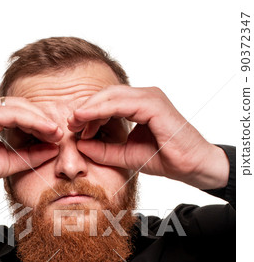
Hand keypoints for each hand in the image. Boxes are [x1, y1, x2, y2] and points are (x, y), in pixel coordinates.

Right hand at [0, 97, 61, 198]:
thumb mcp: (9, 161)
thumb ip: (30, 154)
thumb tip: (54, 149)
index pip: (22, 111)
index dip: (41, 122)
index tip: (58, 135)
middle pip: (23, 105)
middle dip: (44, 119)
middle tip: (61, 133)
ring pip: (20, 107)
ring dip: (41, 120)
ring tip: (57, 133)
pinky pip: (12, 114)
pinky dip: (32, 121)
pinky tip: (46, 131)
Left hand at [67, 86, 228, 189]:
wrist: (190, 166)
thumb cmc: (165, 158)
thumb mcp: (126, 155)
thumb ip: (104, 150)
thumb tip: (80, 144)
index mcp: (140, 105)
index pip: (108, 102)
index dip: (89, 113)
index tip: (75, 128)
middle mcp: (145, 97)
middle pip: (107, 95)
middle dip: (86, 108)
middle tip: (70, 122)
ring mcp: (150, 98)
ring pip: (111, 96)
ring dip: (90, 108)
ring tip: (74, 121)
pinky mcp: (153, 104)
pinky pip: (121, 103)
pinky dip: (101, 110)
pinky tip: (87, 118)